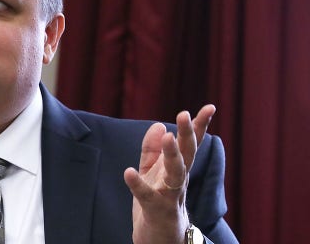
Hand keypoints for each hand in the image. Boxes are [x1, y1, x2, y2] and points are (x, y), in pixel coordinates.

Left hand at [123, 105, 215, 243]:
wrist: (159, 239)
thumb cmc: (157, 202)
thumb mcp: (153, 172)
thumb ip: (152, 150)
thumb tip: (159, 125)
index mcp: (178, 169)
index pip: (191, 144)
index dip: (199, 126)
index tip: (209, 107)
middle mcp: (178, 180)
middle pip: (187, 155)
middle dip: (188, 134)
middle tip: (184, 113)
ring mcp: (169, 195)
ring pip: (175, 173)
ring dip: (172, 155)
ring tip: (168, 137)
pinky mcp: (155, 209)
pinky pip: (146, 196)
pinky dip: (137, 184)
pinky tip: (128, 172)